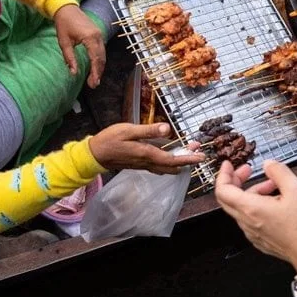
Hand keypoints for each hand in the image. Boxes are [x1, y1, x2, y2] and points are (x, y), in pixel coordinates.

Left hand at [53, 4, 106, 87]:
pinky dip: (100, 59)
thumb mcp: (64, 42)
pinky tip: (96, 67)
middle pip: (102, 58)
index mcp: (90, 37)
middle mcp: (98, 36)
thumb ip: (69, 58)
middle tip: (93, 84)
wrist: (67, 8)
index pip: (95, 58)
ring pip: (103, 54)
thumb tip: (73, 73)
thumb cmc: (63, 24)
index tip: (93, 83)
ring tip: (95, 79)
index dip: (95, 72)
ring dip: (100, 67)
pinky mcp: (98, 34)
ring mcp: (99, 34)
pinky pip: (101, 49)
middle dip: (99, 72)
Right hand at [88, 122, 205, 173]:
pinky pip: (158, 166)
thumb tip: (168, 129)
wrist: (94, 155)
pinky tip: (170, 156)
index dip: (188, 158)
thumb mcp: (129, 131)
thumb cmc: (110, 140)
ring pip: (165, 167)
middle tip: (198, 152)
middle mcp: (147, 162)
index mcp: (147, 154)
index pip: (172, 159)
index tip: (201, 157)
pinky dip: (168, 162)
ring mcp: (143, 165)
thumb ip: (149, 130)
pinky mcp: (139, 164)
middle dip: (186, 160)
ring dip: (178, 161)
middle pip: (171, 165)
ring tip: (188, 152)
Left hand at [215, 159, 296, 279]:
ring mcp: (252, 233)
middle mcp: (247, 222)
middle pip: (227, 199)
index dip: (223, 174)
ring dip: (250, 193)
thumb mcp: (296, 189)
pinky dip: (255, 205)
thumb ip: (279, 172)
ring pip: (240, 208)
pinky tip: (274, 202)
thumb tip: (268, 164)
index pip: (222, 190)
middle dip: (235, 180)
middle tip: (248, 171)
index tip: (229, 164)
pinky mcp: (259, 239)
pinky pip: (249, 219)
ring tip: (272, 186)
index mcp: (251, 208)